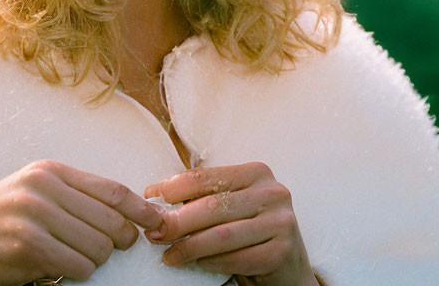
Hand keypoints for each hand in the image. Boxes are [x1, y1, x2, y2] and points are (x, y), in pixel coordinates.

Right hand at [0, 160, 164, 285]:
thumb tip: (127, 215)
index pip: (113, 190)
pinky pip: (77, 267)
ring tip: (66, 261)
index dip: (142, 209)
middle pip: (111, 221)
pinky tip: (52, 271)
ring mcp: (35, 215)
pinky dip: (73, 275)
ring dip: (90, 263)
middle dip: (116, 243)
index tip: (159, 223)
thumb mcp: (33, 195)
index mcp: (50, 171)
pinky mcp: (27, 246)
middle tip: (103, 252)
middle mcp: (44, 187)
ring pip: (98, 248)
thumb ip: (74, 198)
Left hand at [143, 162, 317, 285]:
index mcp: (256, 173)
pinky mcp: (281, 251)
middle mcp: (272, 193)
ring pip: (222, 235)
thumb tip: (154, 197)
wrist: (288, 263)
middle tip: (155, 234)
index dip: (174, 187)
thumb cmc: (250, 229)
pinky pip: (236, 259)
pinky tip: (198, 264)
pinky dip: (211, 263)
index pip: (206, 176)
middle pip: (212, 206)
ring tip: (170, 255)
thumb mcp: (231, 205)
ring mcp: (280, 222)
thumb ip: (203, 198)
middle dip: (177, 222)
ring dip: (189, 247)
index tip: (151, 198)